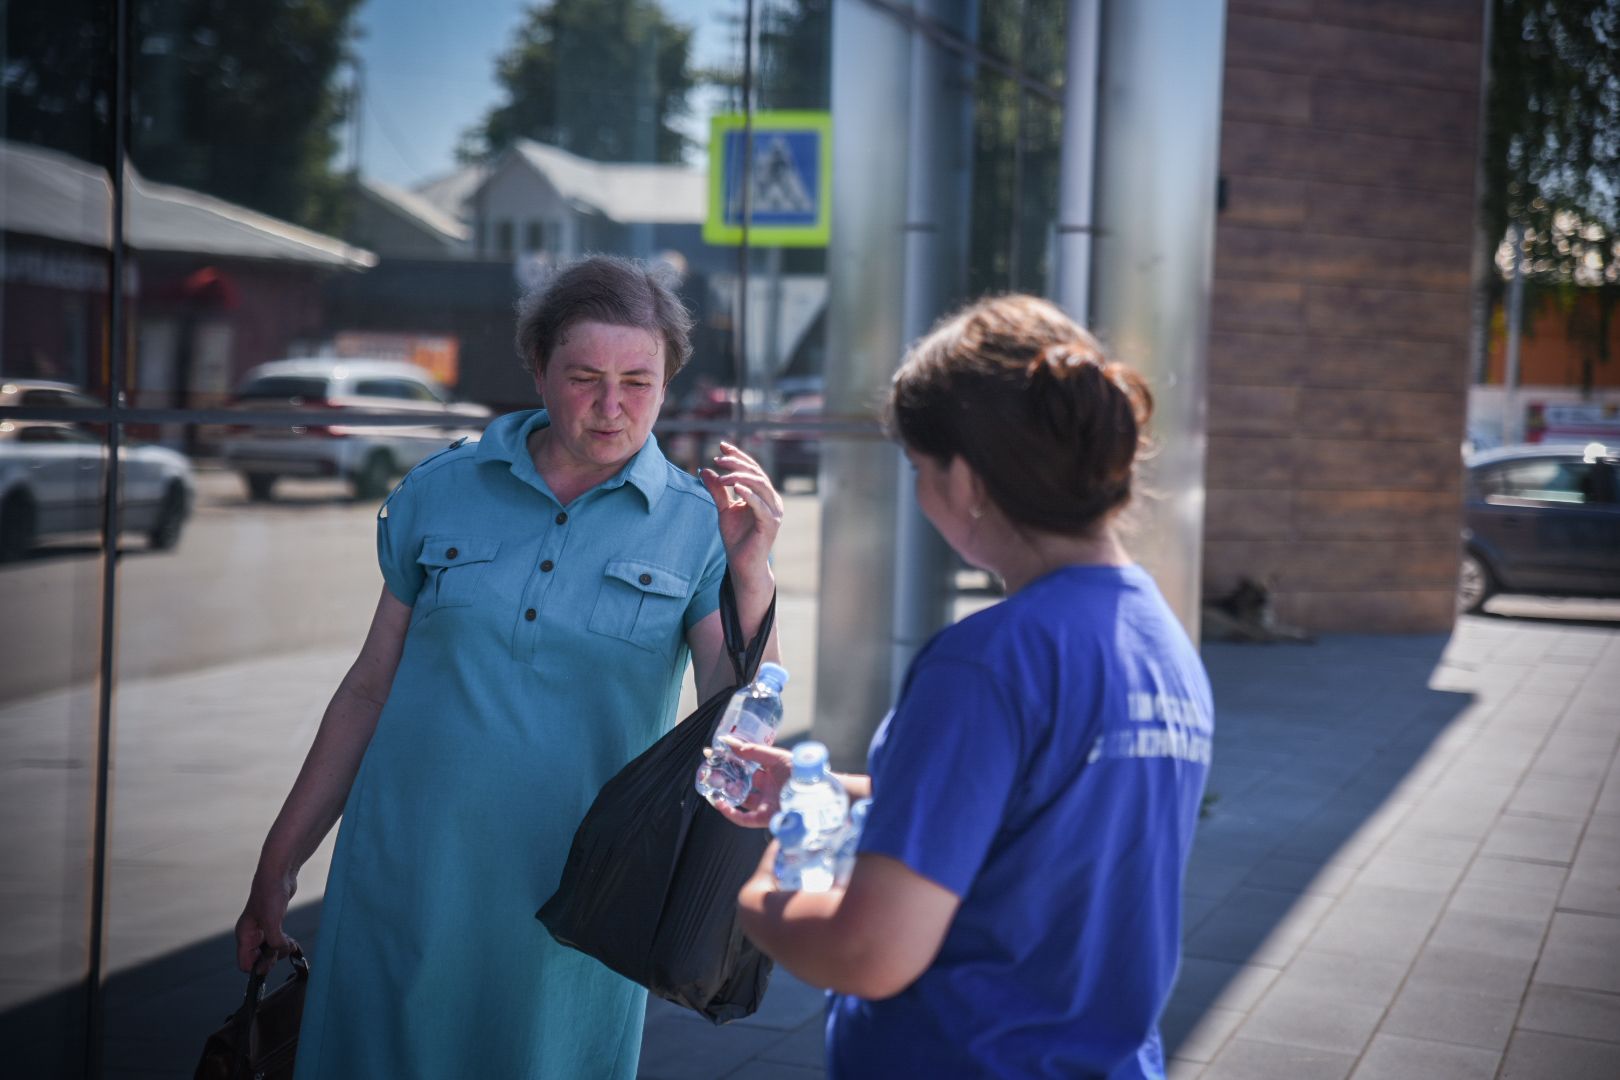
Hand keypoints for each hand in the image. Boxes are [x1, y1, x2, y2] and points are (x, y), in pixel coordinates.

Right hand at [235, 867, 298, 973]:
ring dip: (281, 950)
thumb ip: (274, 942)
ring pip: (269, 950)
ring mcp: (261, 929)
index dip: (257, 967)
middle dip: (272, 958)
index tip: (271, 963)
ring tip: (291, 945)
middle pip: (258, 959)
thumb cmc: (270, 894)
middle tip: (285, 950)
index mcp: (244, 935)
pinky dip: (284, 943)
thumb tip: (281, 951)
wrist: (279, 874)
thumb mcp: (272, 922)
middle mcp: (250, 934)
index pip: (245, 963)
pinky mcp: (272, 923)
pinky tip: (292, 942)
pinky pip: (277, 941)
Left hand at [698, 442, 782, 590]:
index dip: (738, 456)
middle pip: (757, 474)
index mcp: (763, 495)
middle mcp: (772, 501)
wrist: (743, 565)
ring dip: (740, 478)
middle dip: (737, 464)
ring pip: (760, 486)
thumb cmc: (737, 538)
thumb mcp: (723, 509)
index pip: (752, 469)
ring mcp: (774, 512)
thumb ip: (717, 490)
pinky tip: (735, 488)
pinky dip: (749, 495)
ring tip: (722, 476)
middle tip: (718, 459)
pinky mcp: (770, 525)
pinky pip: (761, 506)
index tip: (722, 446)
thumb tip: (704, 469)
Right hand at [706, 737, 792, 828]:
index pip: (746, 766)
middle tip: (709, 771)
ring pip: (740, 801)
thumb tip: (727, 741)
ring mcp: (766, 803)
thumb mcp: (775, 757)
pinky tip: (720, 803)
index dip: (731, 761)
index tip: (714, 754)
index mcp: (771, 772)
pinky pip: (744, 818)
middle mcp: (767, 788)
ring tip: (712, 785)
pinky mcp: (765, 817)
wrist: (817, 790)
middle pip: (741, 784)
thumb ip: (751, 751)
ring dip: (726, 794)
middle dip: (725, 778)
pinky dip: (731, 813)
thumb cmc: (801, 770)